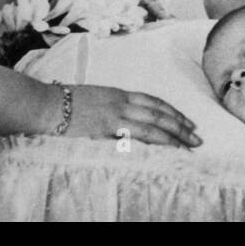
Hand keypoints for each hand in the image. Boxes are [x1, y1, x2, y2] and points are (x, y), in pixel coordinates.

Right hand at [60, 84, 201, 147]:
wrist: (46, 104)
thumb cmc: (66, 102)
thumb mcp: (96, 99)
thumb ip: (112, 107)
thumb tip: (125, 119)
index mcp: (120, 94)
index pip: (155, 102)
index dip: (174, 112)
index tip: (188, 122)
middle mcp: (121, 103)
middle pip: (159, 114)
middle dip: (181, 126)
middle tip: (197, 138)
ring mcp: (114, 117)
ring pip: (152, 126)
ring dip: (173, 136)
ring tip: (188, 146)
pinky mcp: (105, 131)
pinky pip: (134, 138)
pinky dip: (151, 144)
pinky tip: (162, 151)